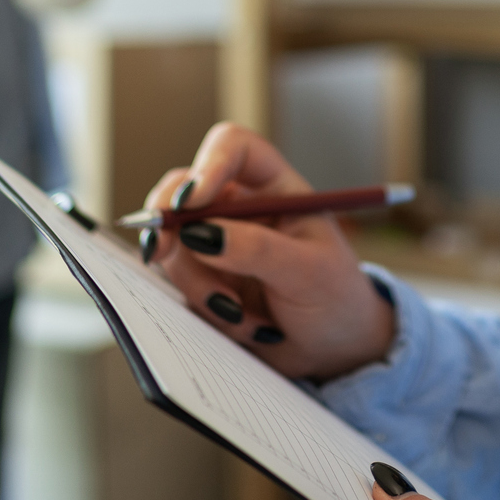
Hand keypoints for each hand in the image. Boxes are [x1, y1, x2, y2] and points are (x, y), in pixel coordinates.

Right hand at [141, 121, 395, 379]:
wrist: (333, 350)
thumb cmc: (336, 299)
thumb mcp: (308, 272)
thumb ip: (257, 249)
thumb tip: (201, 233)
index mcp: (274, 188)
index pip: (233, 149)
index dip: (208, 164)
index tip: (191, 201)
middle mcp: (239, 208)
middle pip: (183, 190)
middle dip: (169, 220)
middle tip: (162, 250)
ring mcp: (216, 244)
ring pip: (175, 244)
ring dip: (199, 283)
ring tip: (242, 314)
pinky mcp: (204, 280)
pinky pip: (180, 285)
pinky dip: (205, 307)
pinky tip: (244, 325)